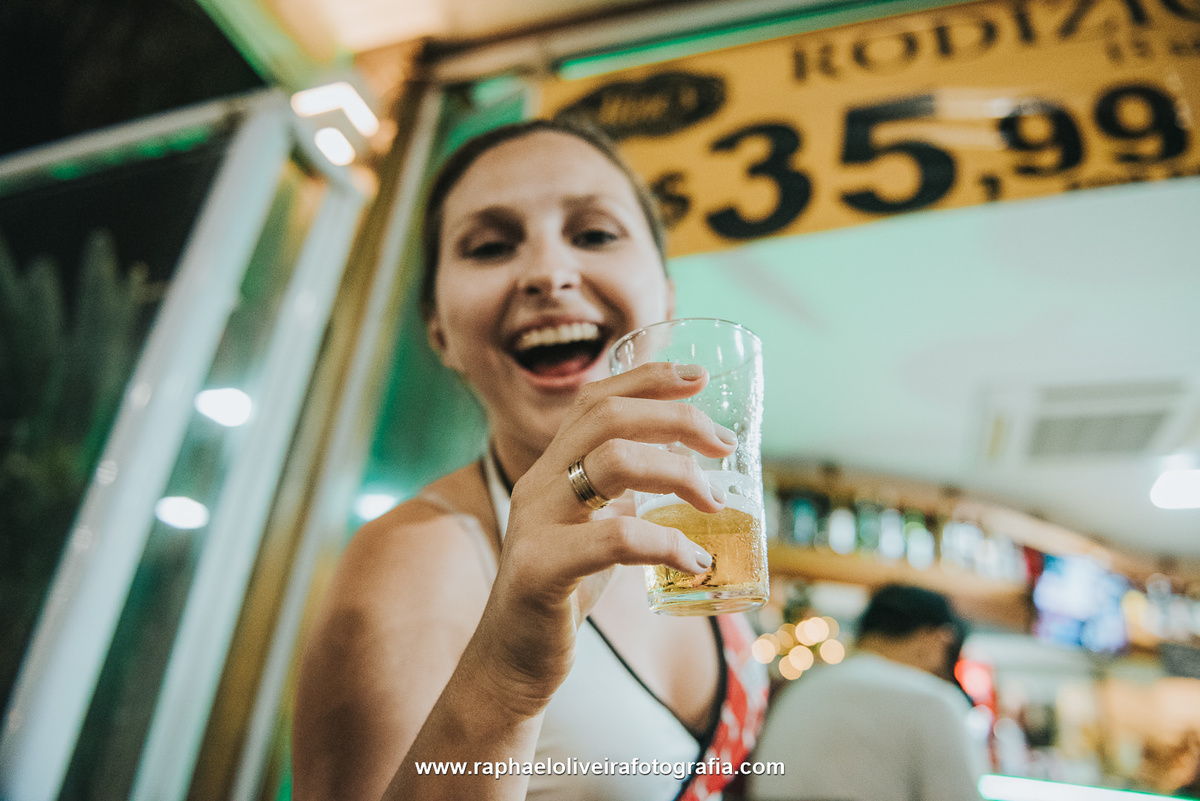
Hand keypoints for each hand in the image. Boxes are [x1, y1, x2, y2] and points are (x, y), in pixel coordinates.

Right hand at [470, 362, 736, 718]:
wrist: (512, 661)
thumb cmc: (563, 591)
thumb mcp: (593, 528)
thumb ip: (623, 495)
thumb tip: (686, 467)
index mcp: (552, 469)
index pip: (596, 401)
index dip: (648, 378)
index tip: (698, 375)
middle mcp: (539, 484)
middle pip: (607, 418)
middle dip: (676, 419)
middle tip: (724, 443)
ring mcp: (536, 524)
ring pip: (612, 463)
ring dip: (678, 473)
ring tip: (716, 502)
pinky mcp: (541, 570)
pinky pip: (616, 539)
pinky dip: (668, 544)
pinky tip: (696, 562)